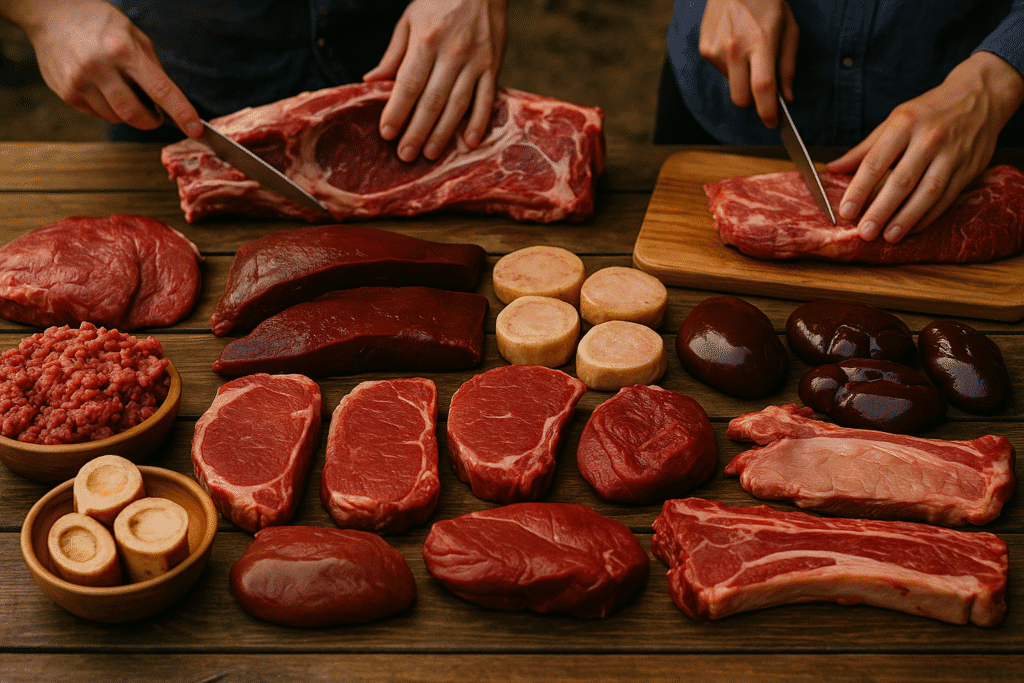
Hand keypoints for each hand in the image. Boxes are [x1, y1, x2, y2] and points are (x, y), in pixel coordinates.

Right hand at [4, 0, 201, 136]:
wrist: (52, 14)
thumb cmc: (98, 22)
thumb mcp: (134, 36)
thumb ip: (153, 68)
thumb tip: (170, 101)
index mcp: (123, 50)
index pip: (160, 89)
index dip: (181, 112)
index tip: (195, 128)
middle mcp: (100, 67)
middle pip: (135, 114)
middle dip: (152, 121)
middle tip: (156, 115)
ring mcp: (79, 82)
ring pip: (116, 117)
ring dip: (128, 114)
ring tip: (124, 92)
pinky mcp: (66, 93)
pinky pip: (97, 114)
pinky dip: (107, 108)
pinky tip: (103, 89)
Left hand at [363, 0, 506, 161]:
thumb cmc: (439, 1)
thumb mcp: (409, 20)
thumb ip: (393, 54)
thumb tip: (371, 81)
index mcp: (426, 41)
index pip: (408, 84)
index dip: (397, 111)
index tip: (386, 133)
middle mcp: (451, 53)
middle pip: (431, 101)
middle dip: (417, 131)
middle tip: (405, 155)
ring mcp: (475, 61)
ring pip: (457, 105)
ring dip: (443, 133)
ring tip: (431, 154)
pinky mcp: (493, 65)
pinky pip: (486, 99)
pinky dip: (478, 122)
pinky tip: (469, 141)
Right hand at [698, 0, 798, 127]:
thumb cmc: (767, 2)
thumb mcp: (789, 28)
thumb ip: (788, 65)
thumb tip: (786, 97)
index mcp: (762, 41)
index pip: (763, 87)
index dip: (768, 110)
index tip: (772, 122)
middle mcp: (735, 47)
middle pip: (741, 97)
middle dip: (752, 102)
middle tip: (762, 91)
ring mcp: (717, 49)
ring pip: (731, 84)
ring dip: (741, 78)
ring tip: (747, 50)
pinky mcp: (705, 49)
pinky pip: (720, 71)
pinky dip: (730, 66)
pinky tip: (734, 43)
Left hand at [827, 51, 1023, 242]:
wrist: (981, 96)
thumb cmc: (929, 111)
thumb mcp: (894, 120)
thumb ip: (864, 149)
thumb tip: (833, 169)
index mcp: (904, 124)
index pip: (876, 162)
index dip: (859, 189)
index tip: (846, 212)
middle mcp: (929, 139)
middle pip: (902, 181)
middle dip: (881, 210)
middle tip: (864, 232)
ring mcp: (952, 154)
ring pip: (927, 192)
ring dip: (906, 218)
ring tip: (888, 237)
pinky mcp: (970, 168)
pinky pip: (947, 198)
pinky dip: (928, 216)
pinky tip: (912, 228)